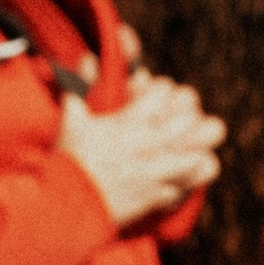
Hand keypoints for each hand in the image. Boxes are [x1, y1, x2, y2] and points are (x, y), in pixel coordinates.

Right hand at [58, 70, 223, 225]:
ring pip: (197, 158)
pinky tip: (178, 183)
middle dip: (193, 120)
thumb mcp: (72, 121)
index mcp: (128, 122)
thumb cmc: (69, 160)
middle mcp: (146, 144)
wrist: (66, 203)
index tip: (164, 97)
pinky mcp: (155, 198)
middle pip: (190, 123)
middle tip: (188, 125)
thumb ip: (81, 90)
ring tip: (191, 154)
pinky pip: (184, 190)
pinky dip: (183, 187)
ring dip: (197, 155)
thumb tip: (86, 61)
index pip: (164, 93)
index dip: (167, 91)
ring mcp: (154, 172)